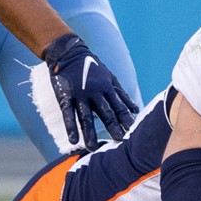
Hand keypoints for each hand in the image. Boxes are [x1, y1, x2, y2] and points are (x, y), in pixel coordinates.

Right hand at [43, 33, 138, 150]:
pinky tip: (73, 140)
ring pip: (86, 116)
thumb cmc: (91, 66)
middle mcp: (95, 92)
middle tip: (119, 141)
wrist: (68, 52)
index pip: (119, 106)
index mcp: (106, 88)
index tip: (132, 131)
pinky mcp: (65, 96)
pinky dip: (71, 127)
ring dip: (90, 133)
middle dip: (113, 127)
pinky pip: (68, 113)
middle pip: (105, 112)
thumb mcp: (109, 77)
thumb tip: (135, 109)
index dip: (125, 119)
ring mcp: (79, 94)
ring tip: (93, 148)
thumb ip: (121, 94)